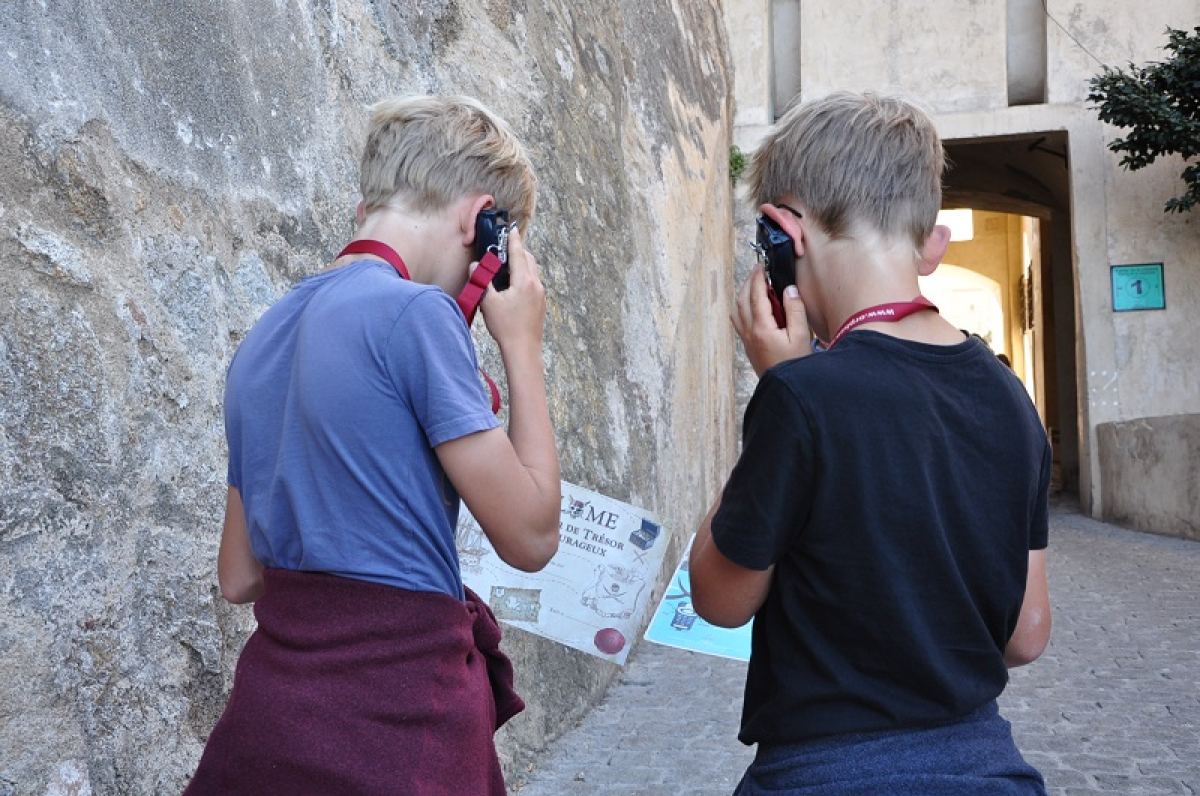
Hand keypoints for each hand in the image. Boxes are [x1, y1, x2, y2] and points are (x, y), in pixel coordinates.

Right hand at [477, 226, 545, 352]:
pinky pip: (533, 282)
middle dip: (518, 251)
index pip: (518, 254)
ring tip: (507, 266)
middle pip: (528, 260)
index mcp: (524, 281)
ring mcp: (540, 294)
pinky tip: (513, 285)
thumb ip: (482, 281)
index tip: (511, 229)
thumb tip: (475, 266)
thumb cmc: (506, 328)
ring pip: (532, 271)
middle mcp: (536, 285)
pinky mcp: (541, 303)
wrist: (524, 350)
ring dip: (522, 264)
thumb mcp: (488, 303)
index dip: (513, 240)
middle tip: (506, 247)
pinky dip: (525, 276)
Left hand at [732, 265, 811, 376]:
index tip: (762, 265)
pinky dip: (742, 307)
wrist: (785, 388)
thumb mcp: (801, 336)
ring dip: (743, 294)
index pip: (756, 295)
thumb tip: (789, 289)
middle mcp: (749, 332)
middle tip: (759, 271)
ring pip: (737, 310)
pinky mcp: (748, 345)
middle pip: (742, 300)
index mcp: (762, 327)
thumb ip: (795, 310)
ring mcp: (746, 339)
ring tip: (756, 286)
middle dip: (749, 283)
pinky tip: (753, 307)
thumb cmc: (794, 365)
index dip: (758, 278)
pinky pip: (738, 320)